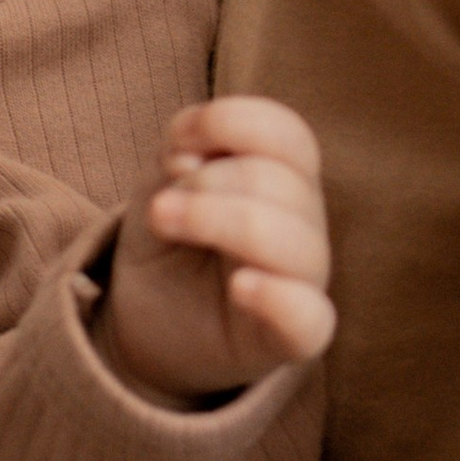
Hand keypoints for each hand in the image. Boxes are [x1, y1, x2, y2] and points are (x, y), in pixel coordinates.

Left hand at [99, 97, 333, 402]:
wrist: (150, 322)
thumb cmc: (170, 243)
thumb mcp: (160, 185)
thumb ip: (180, 157)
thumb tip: (191, 157)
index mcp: (285, 178)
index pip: (289, 136)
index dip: (231, 123)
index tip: (176, 146)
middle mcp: (305, 226)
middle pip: (282, 184)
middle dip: (208, 182)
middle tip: (160, 207)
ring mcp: (304, 282)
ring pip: (295, 243)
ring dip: (215, 221)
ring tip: (164, 224)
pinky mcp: (293, 337)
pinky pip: (310, 318)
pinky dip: (278, 298)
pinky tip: (239, 288)